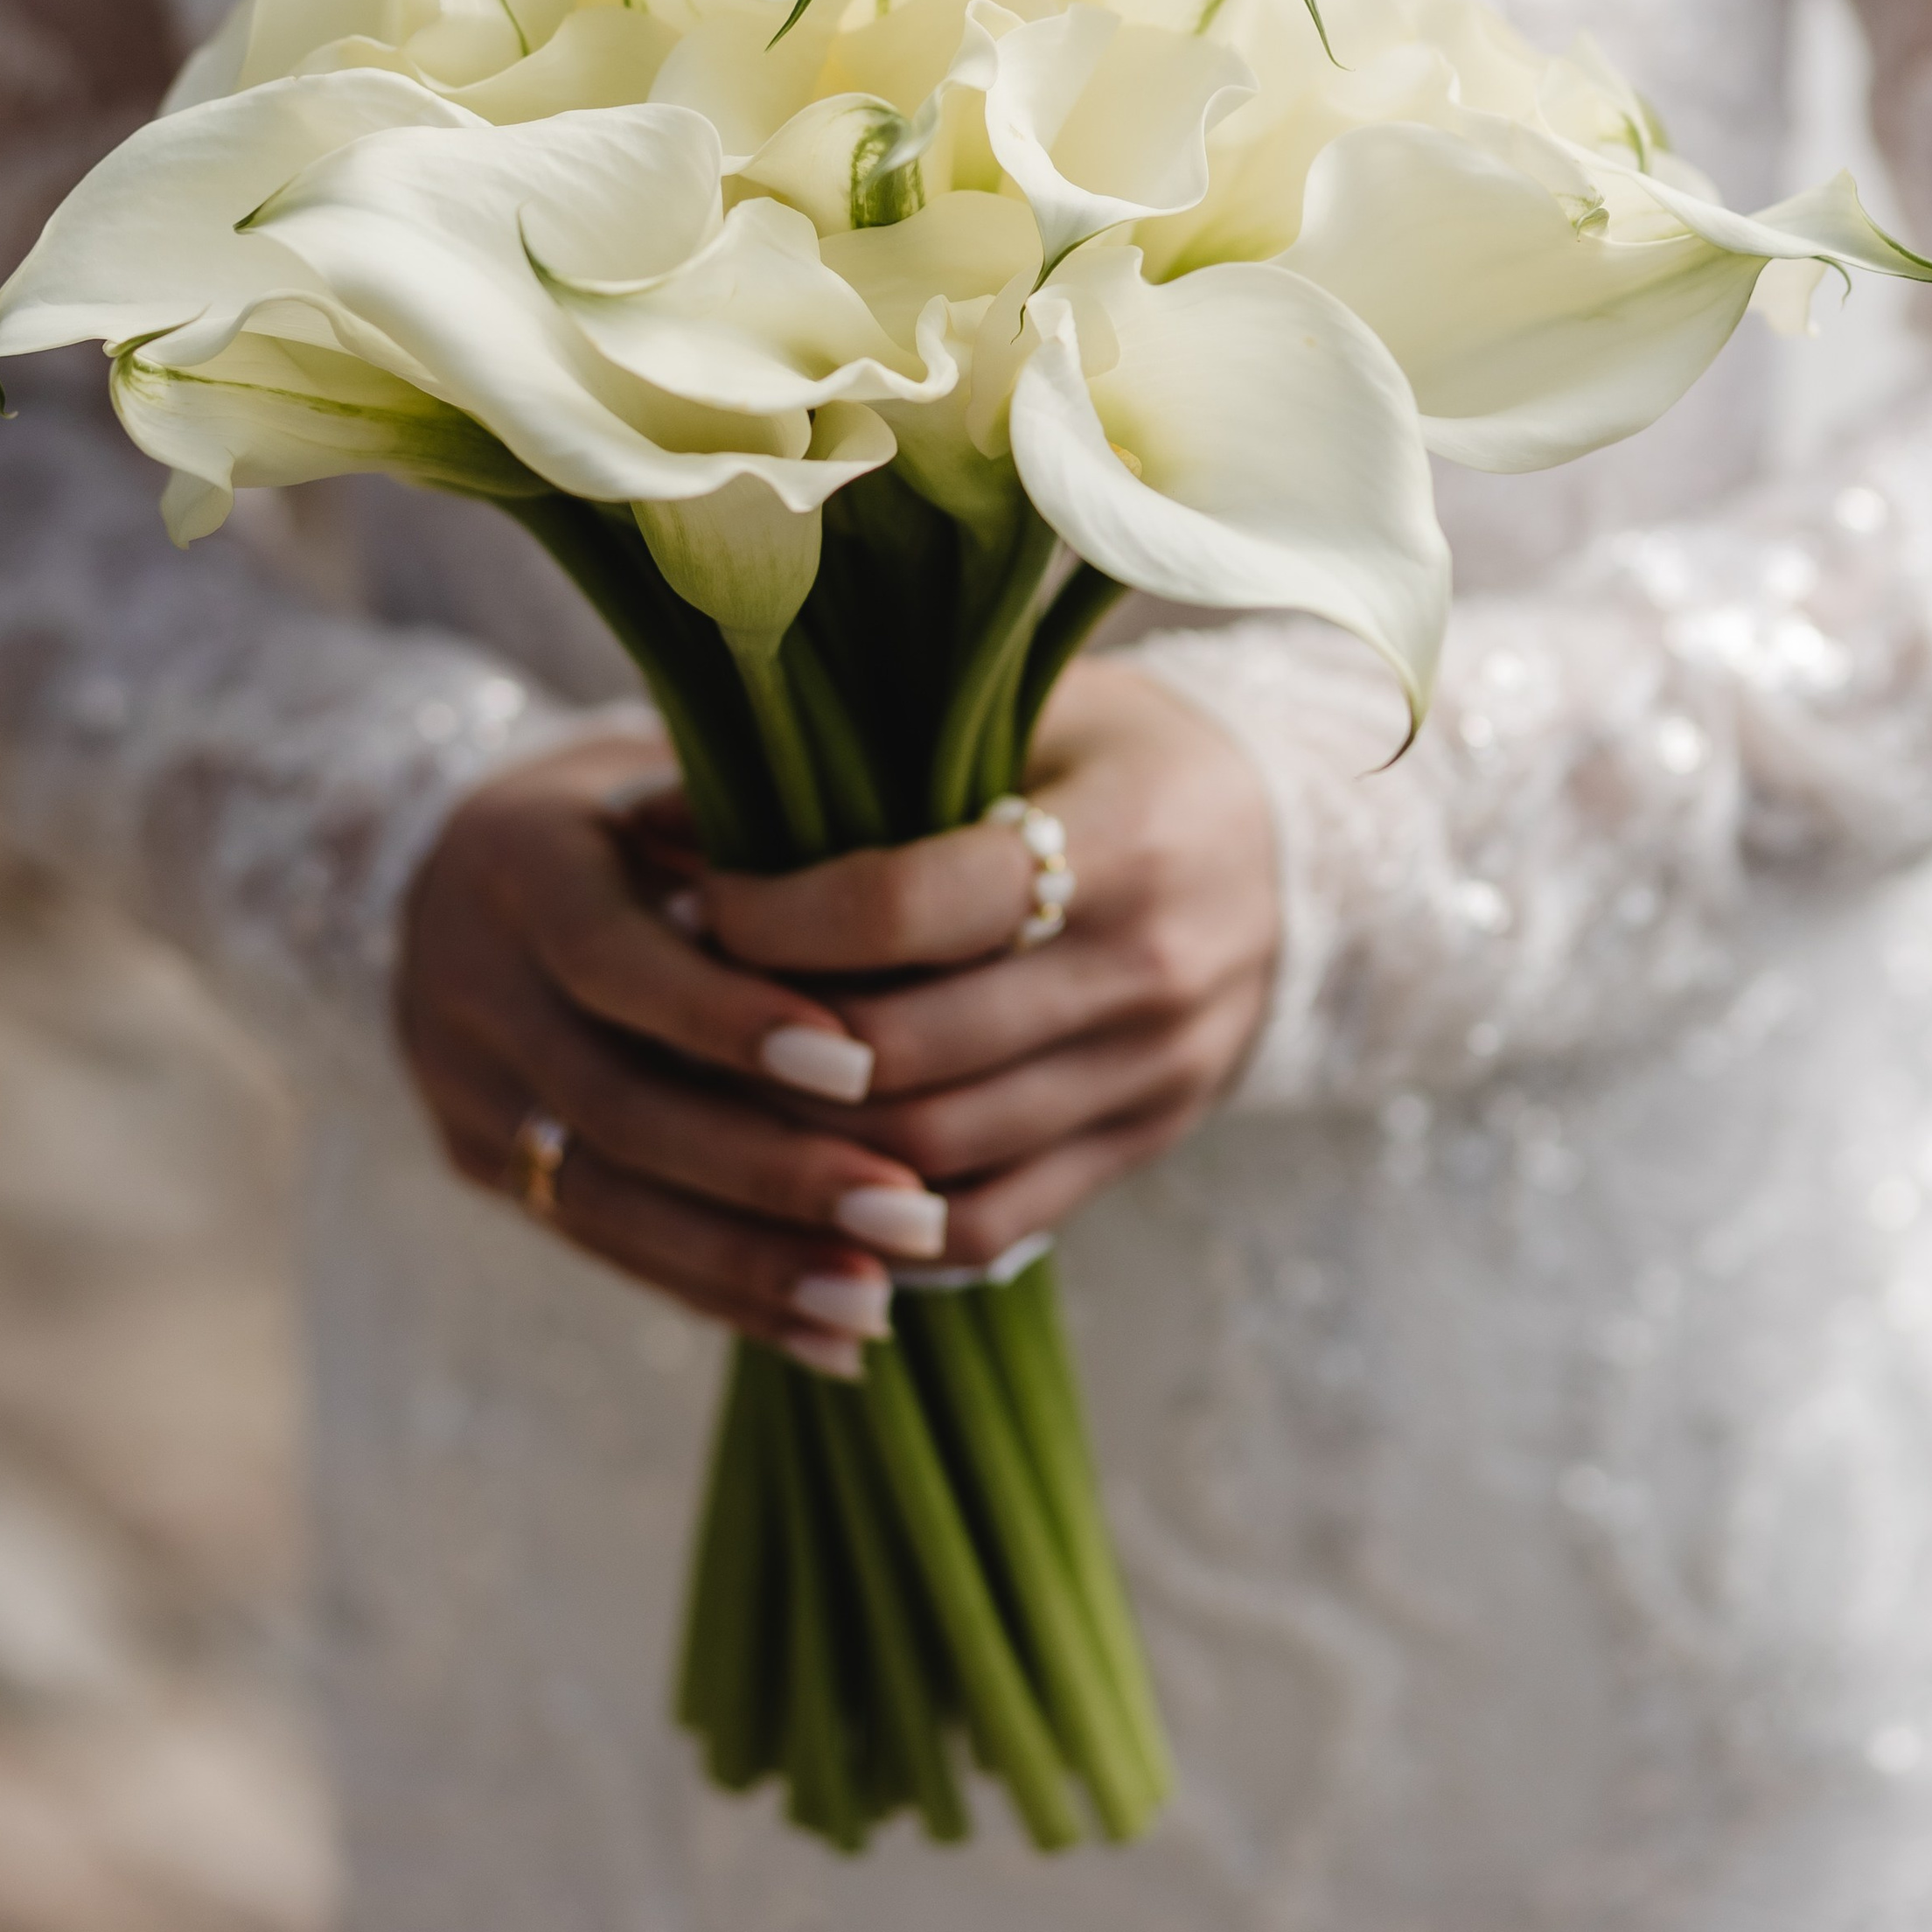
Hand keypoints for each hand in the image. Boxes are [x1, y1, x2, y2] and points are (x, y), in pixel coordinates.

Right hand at [395, 726, 946, 1380]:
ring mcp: (464, 1085)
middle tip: (904, 1211)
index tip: (857, 1064)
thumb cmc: (630, 802)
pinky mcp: (479, 1162)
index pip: (613, 959)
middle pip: (615, 1102)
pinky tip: (826, 1336)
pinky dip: (720, 1293)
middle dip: (767, 1169)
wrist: (453, 859)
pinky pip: (606, 1244)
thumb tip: (902, 894)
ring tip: (876, 1303)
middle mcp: (471, 983)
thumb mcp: (674, 777)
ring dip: (750, 1260)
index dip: (727, 1018)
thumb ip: (753, 836)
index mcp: (518, 865)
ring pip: (607, 1198)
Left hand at [690, 660, 1278, 1269]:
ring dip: (808, 1139)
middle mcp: (1150, 966)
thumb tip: (642, 814)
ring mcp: (1156, 1072)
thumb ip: (857, 756)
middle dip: (772, 1042)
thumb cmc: (1114, 750)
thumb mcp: (1019, 707)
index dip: (783, 918)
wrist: (1288, 847)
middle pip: (914, 1050)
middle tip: (683, 1007)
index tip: (702, 901)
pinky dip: (885, 1221)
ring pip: (939, 1151)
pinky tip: (805, 1174)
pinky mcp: (1144, 1142)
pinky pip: (993, 1224)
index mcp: (1123, 836)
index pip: (915, 905)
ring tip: (721, 1089)